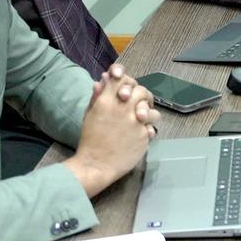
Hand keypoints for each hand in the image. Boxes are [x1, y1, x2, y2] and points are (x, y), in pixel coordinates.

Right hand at [64, 65, 156, 196]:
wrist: (96, 164)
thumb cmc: (90, 140)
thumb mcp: (89, 115)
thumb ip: (98, 96)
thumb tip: (103, 80)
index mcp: (107, 101)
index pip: (120, 78)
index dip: (122, 75)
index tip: (121, 78)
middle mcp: (124, 108)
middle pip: (140, 89)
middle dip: (139, 94)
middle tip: (137, 101)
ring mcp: (136, 121)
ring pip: (151, 108)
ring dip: (147, 111)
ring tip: (141, 117)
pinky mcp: (144, 135)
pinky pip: (151, 127)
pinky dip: (146, 128)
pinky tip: (139, 133)